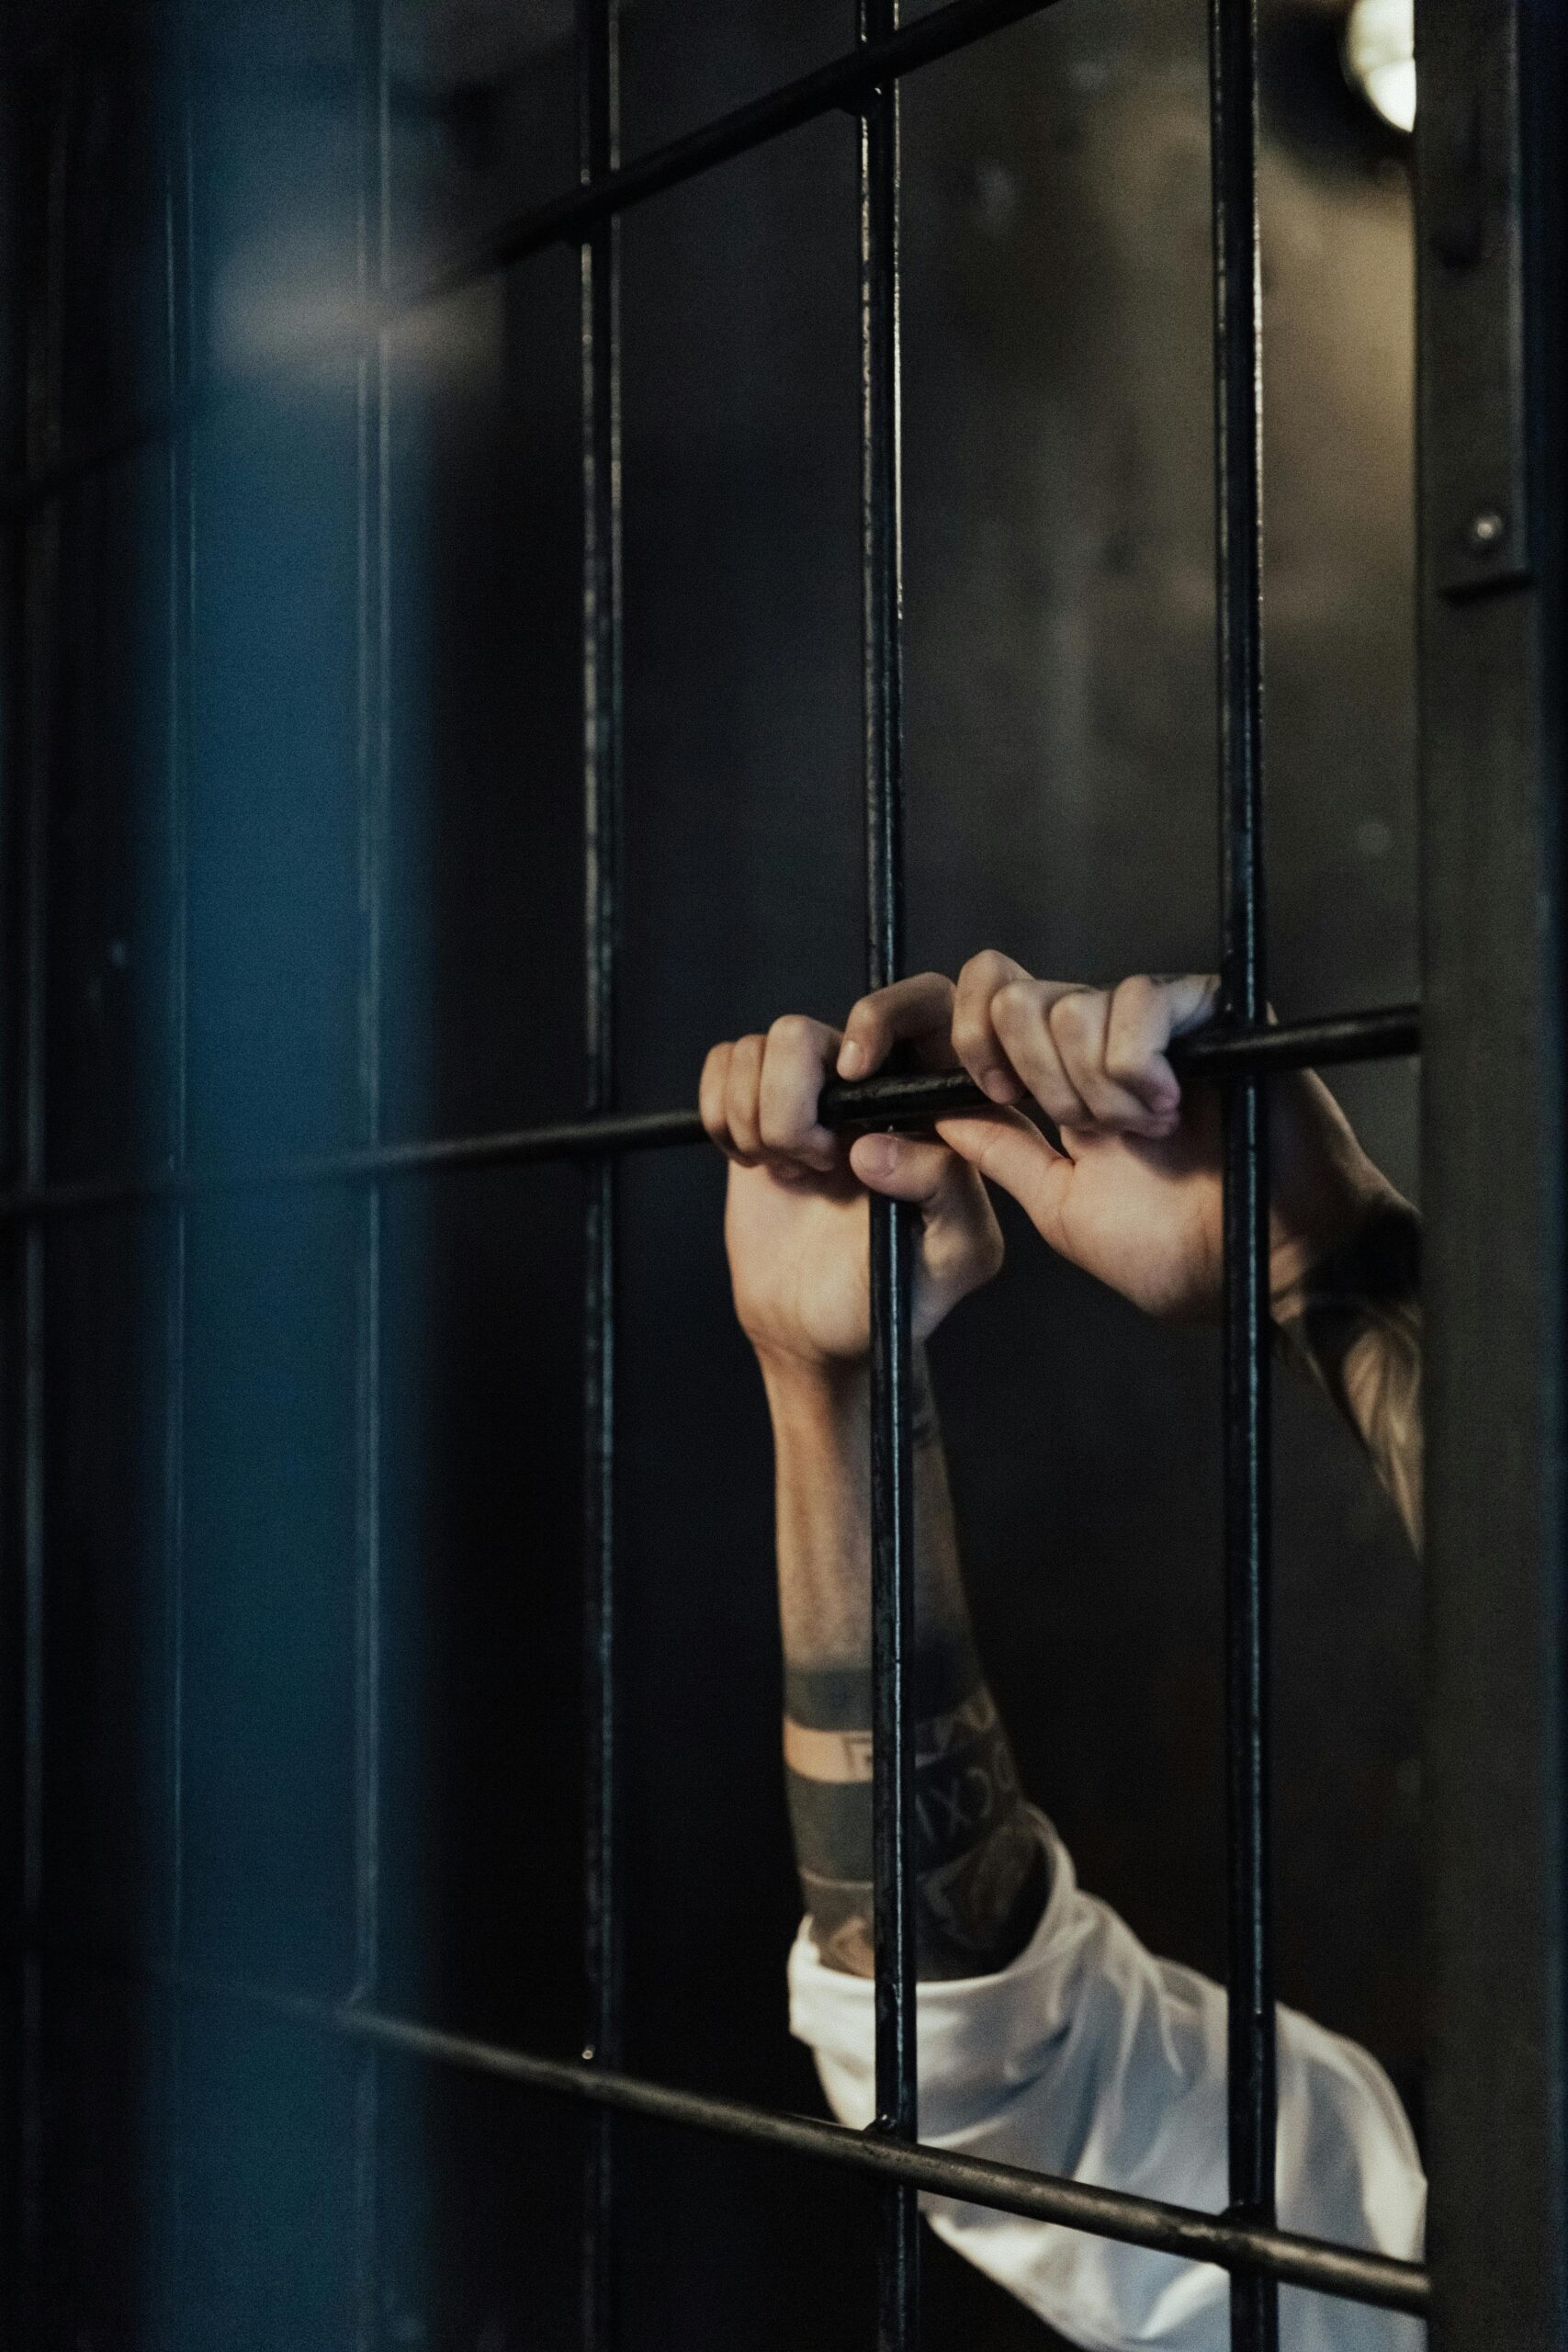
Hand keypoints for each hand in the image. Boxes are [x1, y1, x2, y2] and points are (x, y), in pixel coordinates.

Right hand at [700, 987, 1003, 1373]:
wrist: (816, 1329)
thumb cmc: (896, 1295)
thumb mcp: (953, 1256)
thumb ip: (945, 1193)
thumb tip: (874, 1146)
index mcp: (933, 1101)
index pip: (924, 1004)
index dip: (879, 1019)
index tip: (853, 1075)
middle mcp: (871, 1081)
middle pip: (806, 1030)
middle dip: (794, 1102)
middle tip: (817, 1163)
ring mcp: (808, 1089)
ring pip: (758, 1047)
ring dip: (760, 1121)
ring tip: (794, 1172)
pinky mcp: (755, 1105)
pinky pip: (723, 1063)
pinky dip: (724, 1116)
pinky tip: (757, 1163)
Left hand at [914, 954, 1396, 1321]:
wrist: (1270, 1269)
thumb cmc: (1183, 1253)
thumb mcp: (1062, 1206)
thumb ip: (1001, 1153)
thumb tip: (932, 1112)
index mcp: (1060, 1079)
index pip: (988, 1007)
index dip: (970, 1041)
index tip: (996, 1097)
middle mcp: (1102, 1038)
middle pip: (1014, 996)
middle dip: (1034, 1076)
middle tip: (1087, 1131)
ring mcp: (1158, 1019)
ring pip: (1071, 1005)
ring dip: (1096, 1088)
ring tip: (1148, 1132)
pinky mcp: (1212, 1008)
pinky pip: (1140, 1000)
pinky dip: (1138, 1066)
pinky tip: (1172, 1108)